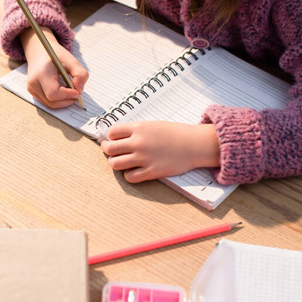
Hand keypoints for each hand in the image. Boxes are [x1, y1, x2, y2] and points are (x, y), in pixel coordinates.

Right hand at [21, 28, 87, 107]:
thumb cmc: (55, 55)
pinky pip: (47, 102)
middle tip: (77, 93)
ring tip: (70, 91)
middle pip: (52, 102)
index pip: (53, 93)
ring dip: (63, 101)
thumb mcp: (71, 59)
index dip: (67, 95)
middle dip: (67, 100)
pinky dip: (58, 100)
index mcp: (41, 73)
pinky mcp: (33, 92)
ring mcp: (31, 89)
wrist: (39, 51)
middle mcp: (33, 83)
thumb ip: (80, 74)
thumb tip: (79, 91)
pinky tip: (63, 91)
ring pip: (50, 104)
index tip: (77, 92)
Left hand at [100, 121, 219, 182]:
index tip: (113, 139)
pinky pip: (129, 177)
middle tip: (110, 151)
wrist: (194, 144)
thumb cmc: (176, 134)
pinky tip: (133, 171)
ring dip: (115, 163)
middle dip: (107, 150)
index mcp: (139, 128)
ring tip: (120, 161)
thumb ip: (137, 130)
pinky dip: (128, 175)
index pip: (112, 132)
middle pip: (110, 148)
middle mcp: (139, 142)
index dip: (111, 136)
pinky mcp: (151, 171)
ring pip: (115, 164)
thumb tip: (120, 138)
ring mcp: (144, 158)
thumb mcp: (154, 125)